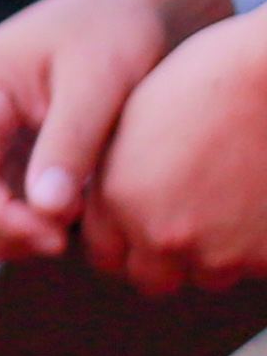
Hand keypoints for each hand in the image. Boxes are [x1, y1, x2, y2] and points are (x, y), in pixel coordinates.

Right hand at [0, 0, 214, 267]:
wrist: (119, 10)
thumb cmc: (112, 33)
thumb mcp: (100, 80)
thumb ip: (71, 143)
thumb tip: (46, 213)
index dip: (2, 221)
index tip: (59, 238)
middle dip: (1, 237)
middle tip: (67, 242)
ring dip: (2, 240)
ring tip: (64, 235)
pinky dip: (4, 235)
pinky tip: (52, 230)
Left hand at [83, 10, 266, 293]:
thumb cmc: (212, 79)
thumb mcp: (139, 120)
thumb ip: (120, 175)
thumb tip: (114, 206)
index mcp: (120, 198)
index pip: (105, 254)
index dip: (124, 240)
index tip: (144, 222)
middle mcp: (162, 232)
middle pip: (153, 277)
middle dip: (165, 257)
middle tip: (190, 222)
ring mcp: (220, 249)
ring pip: (208, 275)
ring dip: (216, 253)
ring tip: (234, 202)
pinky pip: (255, 267)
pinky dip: (259, 245)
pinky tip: (261, 201)